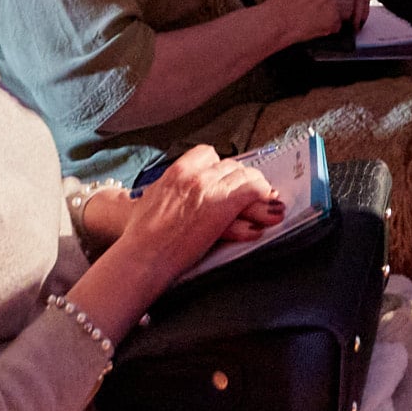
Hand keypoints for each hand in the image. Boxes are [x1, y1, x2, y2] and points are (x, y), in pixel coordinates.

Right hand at [109, 147, 285, 285]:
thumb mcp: (152, 200)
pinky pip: (252, 191)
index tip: (228, 179)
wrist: (142, 255)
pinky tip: (270, 207)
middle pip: (231, 166)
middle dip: (243, 180)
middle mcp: (196, 174)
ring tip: (269, 202)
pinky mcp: (222, 205)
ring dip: (259, 189)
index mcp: (177, 171)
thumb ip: (170, 190)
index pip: (209, 155)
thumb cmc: (141, 236)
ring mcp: (210, 188)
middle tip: (253, 193)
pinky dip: (263, 197)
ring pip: (245, 176)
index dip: (221, 168)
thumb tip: (179, 195)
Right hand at [267, 0, 367, 42]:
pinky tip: (321, 27)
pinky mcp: (335, 20)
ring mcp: (335, 3)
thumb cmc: (281, 5)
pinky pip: (340, 25)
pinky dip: (333, 28)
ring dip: (342, 16)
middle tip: (337, 12)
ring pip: (349, 10)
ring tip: (326, 20)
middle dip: (345, 4)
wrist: (275, 22)